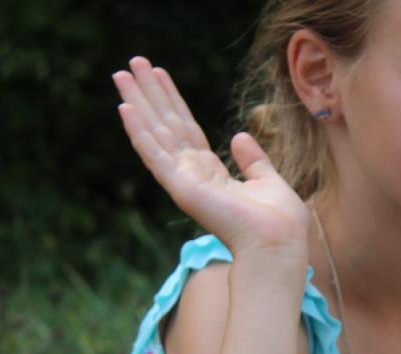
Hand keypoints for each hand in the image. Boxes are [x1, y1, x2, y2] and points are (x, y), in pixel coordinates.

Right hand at [113, 57, 308, 271]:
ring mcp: (184, 181)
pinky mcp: (181, 187)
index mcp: (213, 174)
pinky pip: (154, 154)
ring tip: (121, 74)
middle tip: (131, 63)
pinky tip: (125, 108)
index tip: (159, 75)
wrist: (278, 243)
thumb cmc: (279, 222)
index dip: (172, 101)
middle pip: (166, 125)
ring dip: (137, 103)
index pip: (186, 129)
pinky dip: (139, 131)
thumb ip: (253, 160)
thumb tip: (239, 136)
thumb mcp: (269, 181)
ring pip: (155, 133)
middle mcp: (193, 175)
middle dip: (149, 94)